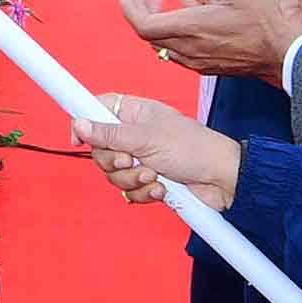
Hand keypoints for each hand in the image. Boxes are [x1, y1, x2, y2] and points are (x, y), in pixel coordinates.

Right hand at [75, 94, 240, 207]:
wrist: (224, 180)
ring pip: (114, 173)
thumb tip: (79, 124)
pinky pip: (130, 191)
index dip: (85, 122)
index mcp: (135, 114)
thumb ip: (109, 134)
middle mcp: (136, 135)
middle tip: (131, 161)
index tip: (77, 139)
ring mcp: (143, 159)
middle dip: (115, 162)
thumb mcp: (147, 139)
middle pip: (101, 149)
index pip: (98, 109)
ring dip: (133, 180)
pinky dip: (144, 193)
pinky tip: (162, 189)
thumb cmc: (194, 149)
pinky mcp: (150, 181)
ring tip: (154, 176)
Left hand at [120, 0, 301, 85]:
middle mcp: (194, 50)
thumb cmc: (277, 22)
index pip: (144, 26)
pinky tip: (190, 16)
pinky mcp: (216, 66)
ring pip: (167, 44)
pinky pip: (184, 51)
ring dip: (161, 21)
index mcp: (195, 29)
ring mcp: (204, 61)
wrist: (299, 58)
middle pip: (151, 36)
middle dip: (144, 11)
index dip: (132, 9)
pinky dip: (178, 32)